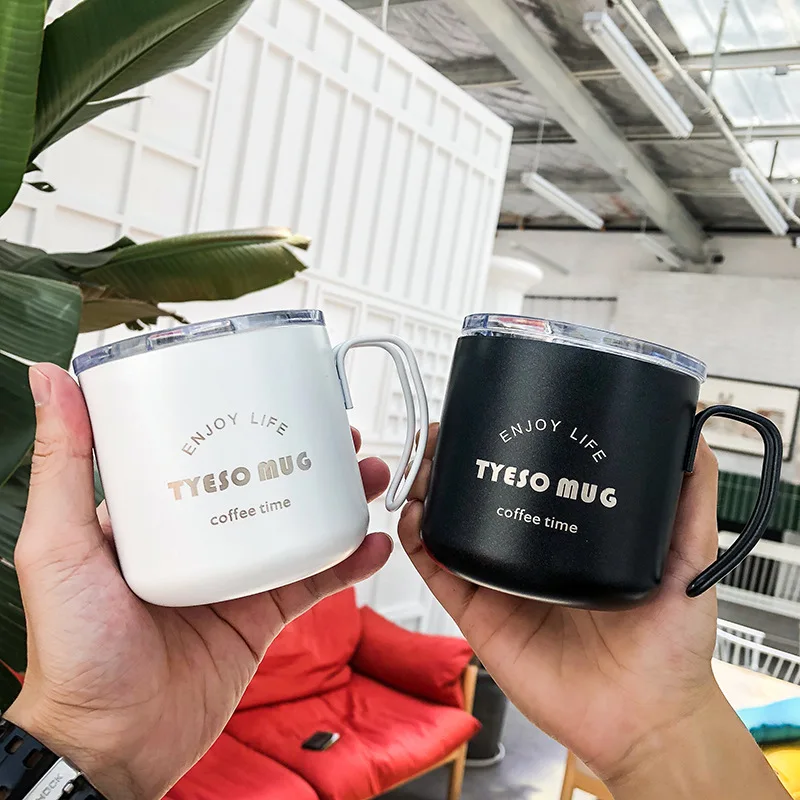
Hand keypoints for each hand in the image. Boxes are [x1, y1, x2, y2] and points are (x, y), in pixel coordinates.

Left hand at [5, 364, 391, 799]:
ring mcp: (234, 576)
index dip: (247, 421)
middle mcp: (200, 539)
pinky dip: (346, 560)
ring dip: (337, 499)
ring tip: (366, 477)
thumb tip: (52, 381)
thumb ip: (64, 464)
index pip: (208, 451)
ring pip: (297, 524)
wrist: (113, 744)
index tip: (277, 396)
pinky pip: (313, 579)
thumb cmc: (74, 653)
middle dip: (308, 454)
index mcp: (157, 515)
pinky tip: (370, 543)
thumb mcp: (58, 544)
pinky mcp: (261, 614)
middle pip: (265, 481)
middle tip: (338, 435)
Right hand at [399, 424, 788, 798]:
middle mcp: (530, 558)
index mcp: (568, 540)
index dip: (498, 448)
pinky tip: (414, 514)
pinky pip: (439, 573)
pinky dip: (419, 542)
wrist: (648, 717)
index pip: (524, 482)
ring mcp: (501, 585)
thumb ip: (690, 499)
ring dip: (427, 493)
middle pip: (477, 500)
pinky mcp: (480, 616)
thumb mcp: (687, 556)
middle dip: (452, 463)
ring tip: (422, 463)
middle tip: (442, 435)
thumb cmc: (670, 649)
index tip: (487, 417)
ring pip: (450, 529)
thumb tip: (692, 434)